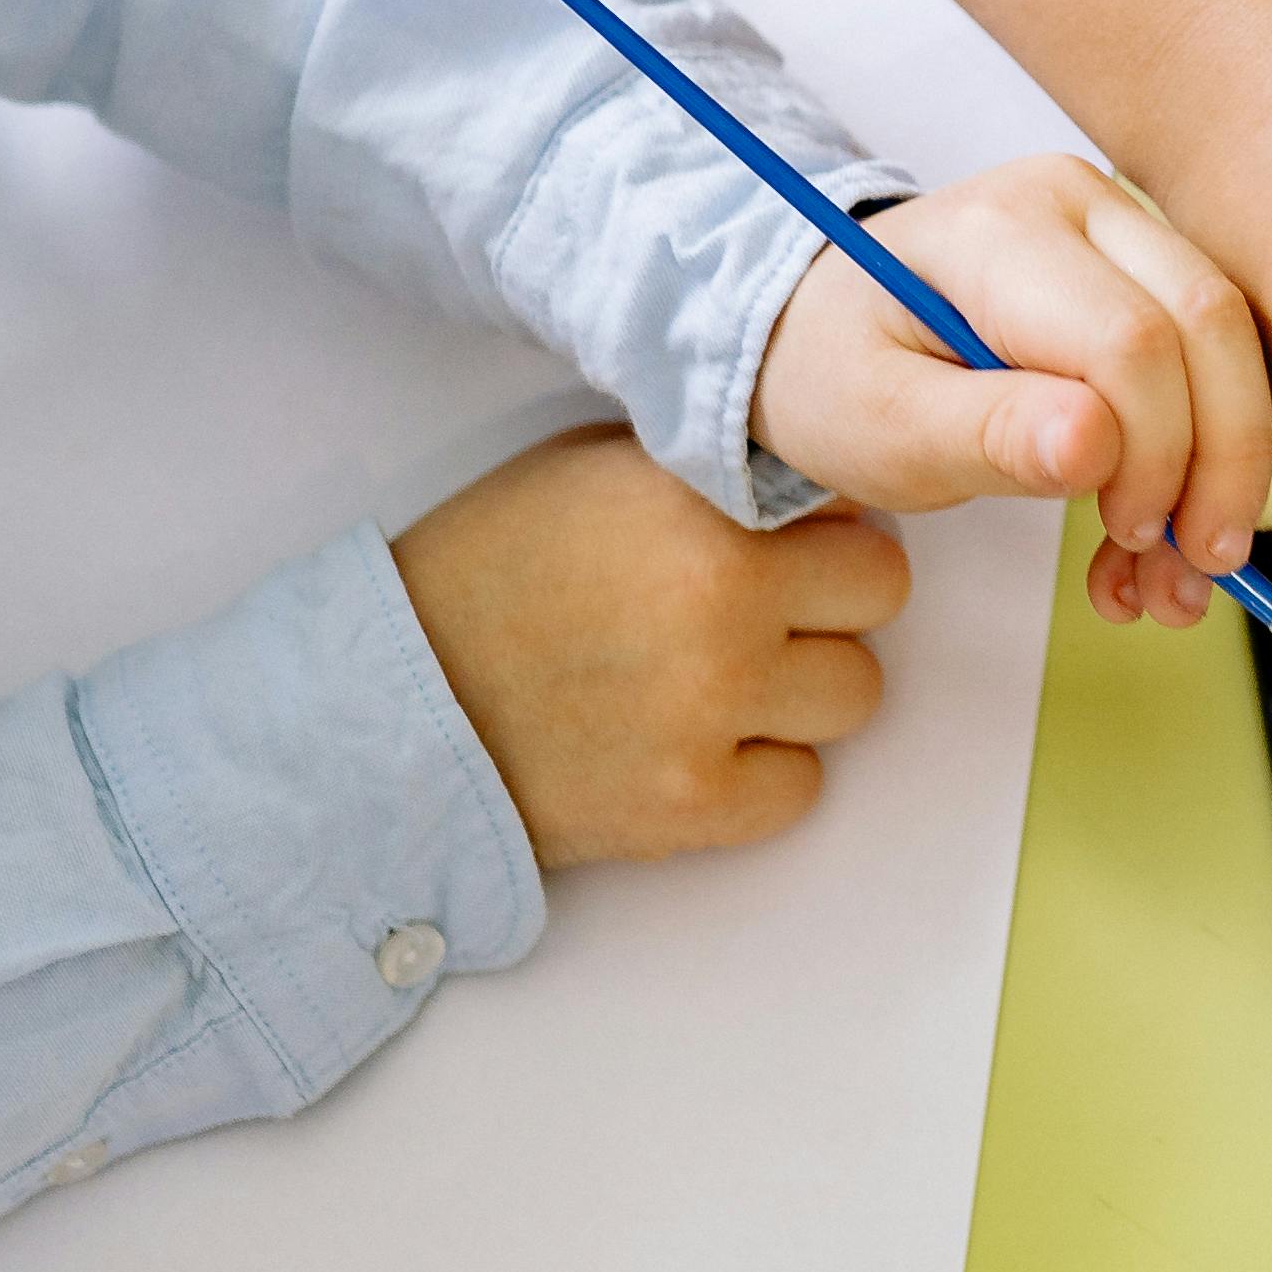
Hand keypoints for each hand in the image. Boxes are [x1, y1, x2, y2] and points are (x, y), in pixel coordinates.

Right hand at [391, 423, 913, 867]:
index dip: (820, 530)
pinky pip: (802, 787)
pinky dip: (760, 776)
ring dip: (800, 692)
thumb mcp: (597, 469)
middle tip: (754, 620)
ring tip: (710, 684)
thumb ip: (715, 470)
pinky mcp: (694, 801)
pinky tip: (689, 748)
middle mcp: (723, 599)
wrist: (391, 705)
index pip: (856, 507)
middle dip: (830, 604)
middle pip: (880, 596)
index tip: (776, 547)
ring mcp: (713, 707)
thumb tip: (823, 490)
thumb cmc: (491, 569)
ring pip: (856, 694)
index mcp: (702, 505)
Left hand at [750, 159, 1271, 629]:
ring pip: (1230, 344)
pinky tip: (1158, 543)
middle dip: (1220, 462)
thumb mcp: (878, 424)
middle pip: (1207, 323)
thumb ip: (983, 434)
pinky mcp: (1149, 273)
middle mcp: (1080, 203)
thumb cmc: (838, 373)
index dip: (1156, 449)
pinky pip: (1212, 362)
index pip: (1129, 337)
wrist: (821, 331)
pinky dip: (1202, 461)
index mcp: (999, 230)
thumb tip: (1097, 449)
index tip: (1125, 536)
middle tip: (1194, 573)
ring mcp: (1123, 228)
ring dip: (1222, 474)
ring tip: (1172, 585)